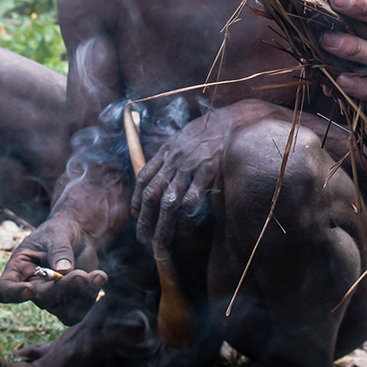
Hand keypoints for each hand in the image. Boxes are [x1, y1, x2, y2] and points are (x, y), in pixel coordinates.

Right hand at [0, 214, 106, 324]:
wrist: (77, 235)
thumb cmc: (59, 231)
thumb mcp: (57, 232)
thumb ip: (59, 249)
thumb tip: (63, 271)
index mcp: (17, 270)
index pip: (5, 290)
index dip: (14, 294)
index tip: (29, 290)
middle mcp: (31, 288)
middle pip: (41, 299)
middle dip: (62, 288)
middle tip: (80, 275)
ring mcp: (51, 298)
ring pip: (62, 310)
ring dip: (80, 294)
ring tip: (95, 276)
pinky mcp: (69, 302)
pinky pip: (78, 310)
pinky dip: (91, 295)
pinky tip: (100, 277)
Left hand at [130, 110, 228, 252]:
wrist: (231, 121)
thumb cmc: (210, 130)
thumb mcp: (184, 136)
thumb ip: (173, 154)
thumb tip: (165, 174)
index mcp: (166, 151)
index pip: (143, 177)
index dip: (136, 199)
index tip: (135, 215)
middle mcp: (173, 160)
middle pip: (151, 194)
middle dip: (145, 220)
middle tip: (143, 239)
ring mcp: (189, 167)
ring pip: (169, 202)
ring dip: (162, 226)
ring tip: (161, 245)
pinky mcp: (206, 172)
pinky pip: (192, 199)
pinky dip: (187, 217)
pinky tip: (186, 231)